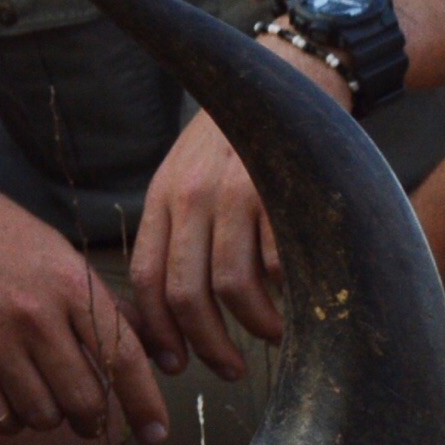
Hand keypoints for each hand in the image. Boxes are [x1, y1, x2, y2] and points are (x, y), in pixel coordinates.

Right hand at [0, 179, 169, 444]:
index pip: (123, 357)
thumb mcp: (65, 261)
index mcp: (73, 288)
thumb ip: (108, 307)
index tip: (156, 434)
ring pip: (42, 415)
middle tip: (88, 419)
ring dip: (50, 419)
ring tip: (44, 403)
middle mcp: (37, 317)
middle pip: (84, 399)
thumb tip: (160, 354)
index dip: (145, 404)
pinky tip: (10, 405)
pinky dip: (10, 423)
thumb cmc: (7, 243)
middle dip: (92, 420)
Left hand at [123, 55, 348, 379]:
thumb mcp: (190, 175)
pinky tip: (298, 301)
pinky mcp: (284, 193)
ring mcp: (239, 194)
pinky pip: (282, 264)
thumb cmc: (239, 141)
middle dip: (205, 345)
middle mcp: (194, 196)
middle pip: (186, 292)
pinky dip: (290, 295)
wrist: (290, 75)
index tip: (173, 364)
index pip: (147, 278)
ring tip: (268, 338)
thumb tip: (175, 309)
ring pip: (233, 287)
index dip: (157, 331)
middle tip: (226, 369)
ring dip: (253, 328)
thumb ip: (180, 229)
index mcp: (164, 197)